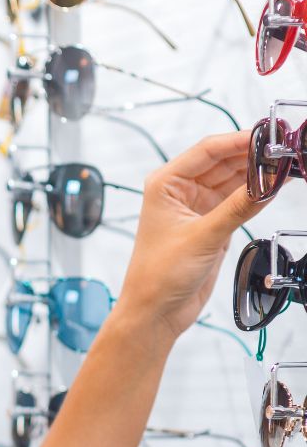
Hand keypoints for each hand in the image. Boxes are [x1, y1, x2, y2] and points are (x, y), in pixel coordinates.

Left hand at [115, 131, 269, 345]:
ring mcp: (197, 206)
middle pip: (224, 161)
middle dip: (255, 154)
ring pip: (234, 179)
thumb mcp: (203, 236)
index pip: (207, 150)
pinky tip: (278, 184)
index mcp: (165, 183)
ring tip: (290, 163)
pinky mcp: (212, 223)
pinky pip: (239, 200)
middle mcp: (179, 190)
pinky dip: (258, 193)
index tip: (271, 135)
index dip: (240, 140)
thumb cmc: (159, 274)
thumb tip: (268, 181)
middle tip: (287, 149)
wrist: (156, 310)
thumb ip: (238, 208)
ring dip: (260, 172)